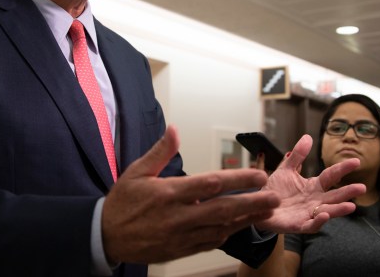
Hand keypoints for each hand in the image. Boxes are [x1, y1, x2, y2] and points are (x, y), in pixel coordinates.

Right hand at [102, 125, 280, 263]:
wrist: (106, 236)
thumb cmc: (122, 203)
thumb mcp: (136, 171)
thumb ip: (159, 152)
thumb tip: (174, 130)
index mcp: (168, 193)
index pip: (210, 184)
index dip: (237, 180)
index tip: (257, 175)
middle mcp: (178, 216)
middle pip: (222, 209)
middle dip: (252, 203)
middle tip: (274, 197)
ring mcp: (181, 235)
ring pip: (221, 228)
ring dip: (246, 220)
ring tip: (267, 212)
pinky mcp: (181, 249)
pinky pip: (210, 242)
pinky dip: (228, 234)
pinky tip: (242, 225)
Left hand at [253, 134, 364, 233]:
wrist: (260, 207)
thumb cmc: (276, 189)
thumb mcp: (286, 170)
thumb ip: (297, 155)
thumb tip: (308, 137)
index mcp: (314, 186)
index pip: (331, 176)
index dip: (343, 169)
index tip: (356, 161)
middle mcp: (315, 200)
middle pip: (334, 196)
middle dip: (348, 192)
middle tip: (362, 187)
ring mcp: (308, 213)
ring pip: (328, 211)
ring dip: (339, 209)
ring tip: (351, 206)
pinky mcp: (299, 225)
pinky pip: (311, 225)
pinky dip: (318, 221)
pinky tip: (324, 215)